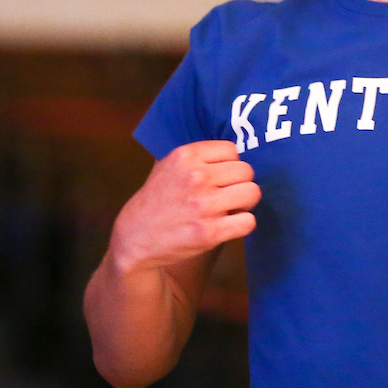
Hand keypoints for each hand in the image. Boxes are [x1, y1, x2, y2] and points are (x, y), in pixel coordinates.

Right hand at [110, 140, 260, 274]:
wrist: (135, 237)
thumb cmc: (156, 200)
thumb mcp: (168, 165)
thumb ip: (198, 157)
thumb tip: (235, 151)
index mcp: (186, 156)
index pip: (232, 150)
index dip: (230, 165)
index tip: (221, 177)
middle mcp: (196, 176)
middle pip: (246, 171)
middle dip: (240, 183)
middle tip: (227, 195)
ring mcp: (204, 205)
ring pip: (252, 193)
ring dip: (245, 203)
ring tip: (230, 209)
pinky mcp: (210, 233)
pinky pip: (249, 221)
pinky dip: (243, 224)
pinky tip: (229, 225)